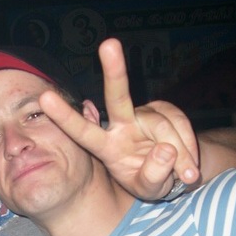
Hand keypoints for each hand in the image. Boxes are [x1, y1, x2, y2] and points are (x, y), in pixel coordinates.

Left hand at [39, 38, 199, 199]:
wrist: (176, 173)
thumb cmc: (151, 180)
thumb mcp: (150, 189)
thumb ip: (153, 176)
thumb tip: (165, 150)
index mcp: (107, 147)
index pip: (83, 132)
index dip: (65, 117)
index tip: (44, 99)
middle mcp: (122, 124)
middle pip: (118, 96)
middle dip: (114, 71)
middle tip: (109, 45)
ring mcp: (144, 114)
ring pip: (163, 127)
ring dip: (181, 154)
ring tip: (188, 176)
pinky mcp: (166, 108)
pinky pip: (180, 123)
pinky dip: (189, 146)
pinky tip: (190, 163)